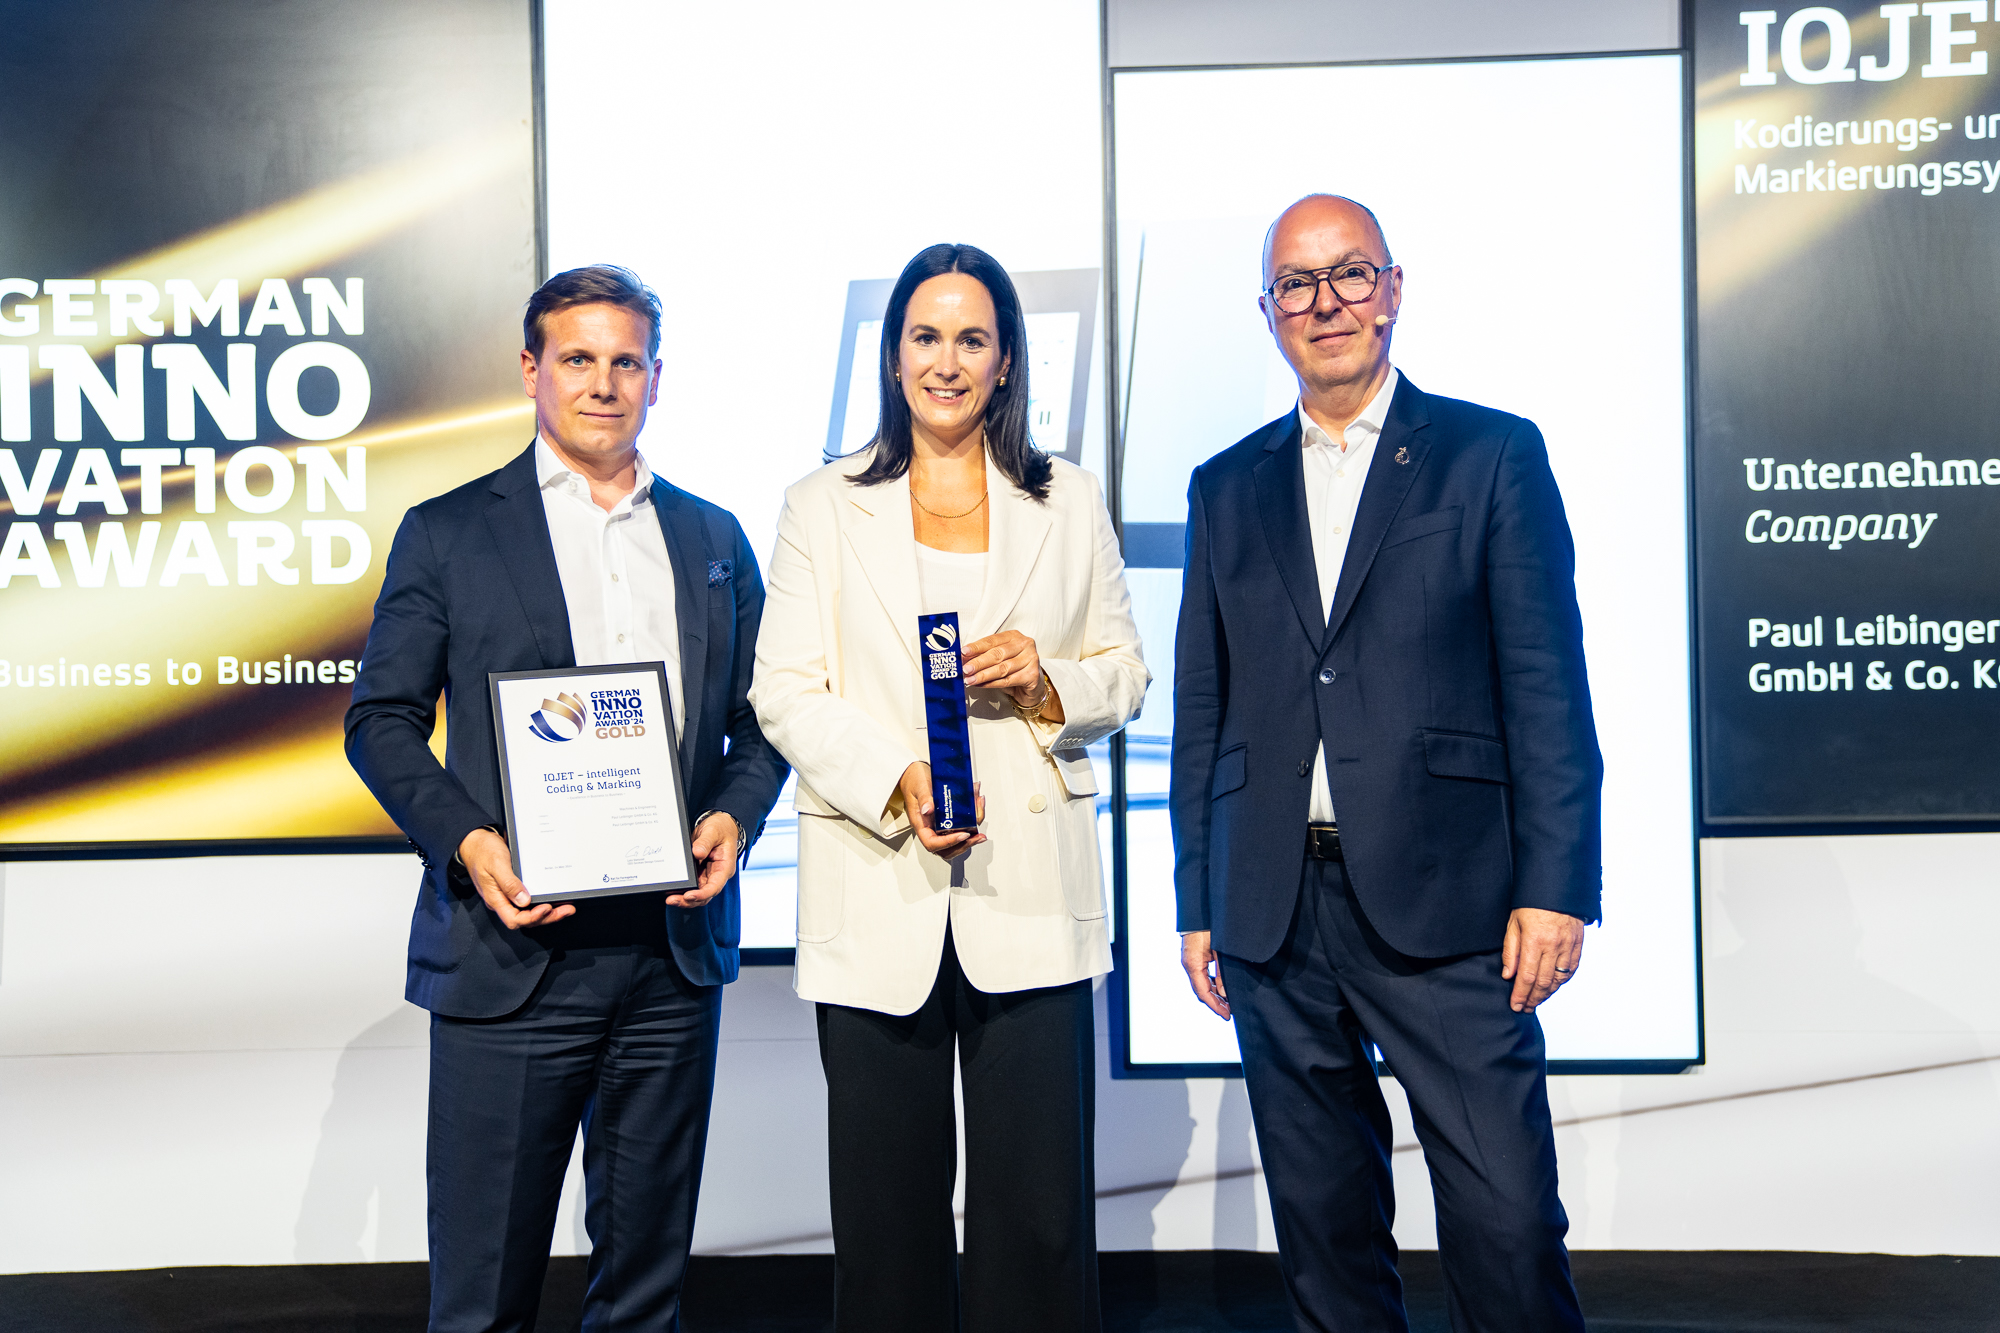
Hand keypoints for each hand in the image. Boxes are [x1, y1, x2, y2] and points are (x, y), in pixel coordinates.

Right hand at [458, 827, 574, 929]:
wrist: (475, 841)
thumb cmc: (483, 851)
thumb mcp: (496, 864)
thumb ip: (508, 883)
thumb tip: (524, 901)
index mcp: (495, 899)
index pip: (514, 919)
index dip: (532, 918)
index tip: (547, 908)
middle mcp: (502, 901)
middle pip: (526, 919)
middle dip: (547, 917)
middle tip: (567, 910)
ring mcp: (508, 896)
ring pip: (529, 912)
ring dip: (548, 912)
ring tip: (566, 908)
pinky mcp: (514, 889)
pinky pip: (529, 902)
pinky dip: (543, 902)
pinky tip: (555, 899)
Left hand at [669, 812, 740, 907]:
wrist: (720, 825)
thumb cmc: (721, 828)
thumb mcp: (713, 831)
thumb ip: (706, 842)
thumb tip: (697, 853)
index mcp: (724, 867)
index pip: (715, 887)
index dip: (702, 894)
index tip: (689, 895)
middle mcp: (716, 875)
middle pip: (704, 896)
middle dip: (689, 901)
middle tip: (672, 900)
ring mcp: (707, 875)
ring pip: (697, 894)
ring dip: (683, 899)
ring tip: (669, 899)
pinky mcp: (699, 873)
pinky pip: (691, 886)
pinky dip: (681, 890)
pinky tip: (670, 890)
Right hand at [897, 762, 987, 858]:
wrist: (914, 774)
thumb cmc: (914, 782)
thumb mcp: (918, 787)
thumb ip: (924, 799)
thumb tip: (927, 810)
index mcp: (922, 825)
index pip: (932, 843)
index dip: (949, 842)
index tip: (963, 834)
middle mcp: (932, 828)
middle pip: (948, 848)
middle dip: (965, 844)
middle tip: (978, 837)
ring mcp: (941, 824)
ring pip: (958, 838)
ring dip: (973, 831)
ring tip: (980, 814)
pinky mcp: (949, 818)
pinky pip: (962, 825)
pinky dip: (973, 818)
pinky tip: (978, 805)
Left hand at [963, 631, 1040, 698]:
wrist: (1033, 686)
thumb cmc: (1014, 669)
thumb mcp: (999, 659)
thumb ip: (983, 656)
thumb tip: (964, 659)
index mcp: (1014, 636)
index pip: (992, 640)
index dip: (976, 647)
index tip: (964, 652)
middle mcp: (1024, 644)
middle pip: (997, 654)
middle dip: (978, 662)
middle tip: (966, 669)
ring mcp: (1031, 659)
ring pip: (1002, 668)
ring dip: (983, 675)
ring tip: (971, 679)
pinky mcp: (1032, 674)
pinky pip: (1008, 680)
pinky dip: (992, 683)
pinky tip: (982, 685)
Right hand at [1180, 930, 1230, 1019]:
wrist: (1200, 910)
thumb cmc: (1210, 928)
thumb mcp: (1220, 952)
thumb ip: (1222, 974)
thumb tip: (1224, 993)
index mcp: (1193, 964)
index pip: (1203, 993)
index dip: (1215, 1006)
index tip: (1226, 1015)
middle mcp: (1189, 964)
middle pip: (1201, 990)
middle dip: (1215, 1002)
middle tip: (1229, 1012)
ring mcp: (1190, 960)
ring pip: (1201, 983)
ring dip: (1214, 993)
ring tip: (1227, 1001)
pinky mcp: (1194, 956)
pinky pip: (1201, 974)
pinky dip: (1211, 983)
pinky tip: (1221, 986)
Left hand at [1501, 908, 1584, 1012]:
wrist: (1557, 888)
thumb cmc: (1530, 904)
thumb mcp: (1513, 923)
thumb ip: (1510, 950)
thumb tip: (1508, 975)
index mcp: (1535, 941)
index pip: (1526, 976)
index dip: (1521, 995)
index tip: (1516, 1005)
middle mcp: (1553, 946)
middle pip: (1543, 982)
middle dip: (1533, 999)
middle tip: (1525, 1009)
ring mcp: (1568, 946)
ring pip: (1559, 979)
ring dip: (1547, 993)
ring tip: (1537, 1001)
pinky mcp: (1577, 944)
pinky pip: (1571, 969)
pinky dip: (1562, 981)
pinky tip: (1553, 987)